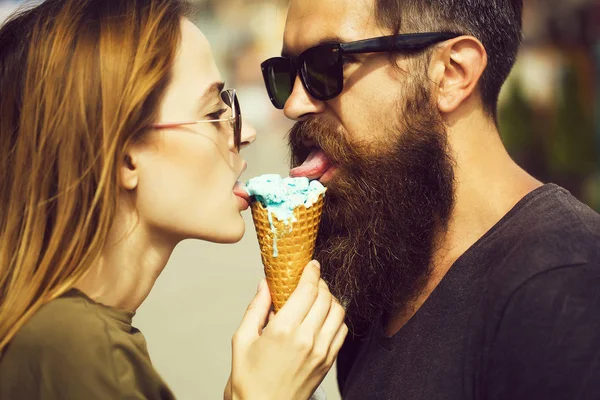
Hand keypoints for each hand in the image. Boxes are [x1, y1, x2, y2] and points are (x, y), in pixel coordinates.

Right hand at [226, 261, 347, 399]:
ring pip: (338, 312)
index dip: (311, 272)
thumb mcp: (242, 341)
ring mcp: (321, 351)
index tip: (311, 265)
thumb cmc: (249, 381)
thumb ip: (255, 309)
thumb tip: (265, 285)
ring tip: (318, 297)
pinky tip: (324, 318)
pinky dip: (337, 318)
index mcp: (283, 330)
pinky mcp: (328, 362)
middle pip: (325, 297)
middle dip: (320, 283)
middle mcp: (306, 339)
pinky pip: (342, 331)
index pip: (307, 290)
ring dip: (330, 299)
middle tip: (311, 280)